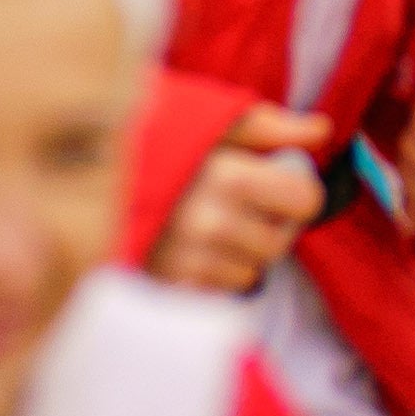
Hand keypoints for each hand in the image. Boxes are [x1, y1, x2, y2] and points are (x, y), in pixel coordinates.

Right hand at [149, 107, 328, 293]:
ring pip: (251, 273)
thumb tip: (323, 130)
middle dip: (268, 226)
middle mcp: (208, 222)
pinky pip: (218, 293)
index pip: (304, 201)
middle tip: (241, 207)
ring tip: (209, 226)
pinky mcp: (168, 286)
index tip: (278, 188)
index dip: (298, 194)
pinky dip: (212, 275)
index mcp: (226, 175)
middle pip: (280, 242)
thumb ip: (271, 126)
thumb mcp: (216, 123)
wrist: (91, 178)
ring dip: (239, 253)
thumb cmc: (165, 142)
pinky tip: (191, 250)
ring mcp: (187, 260)